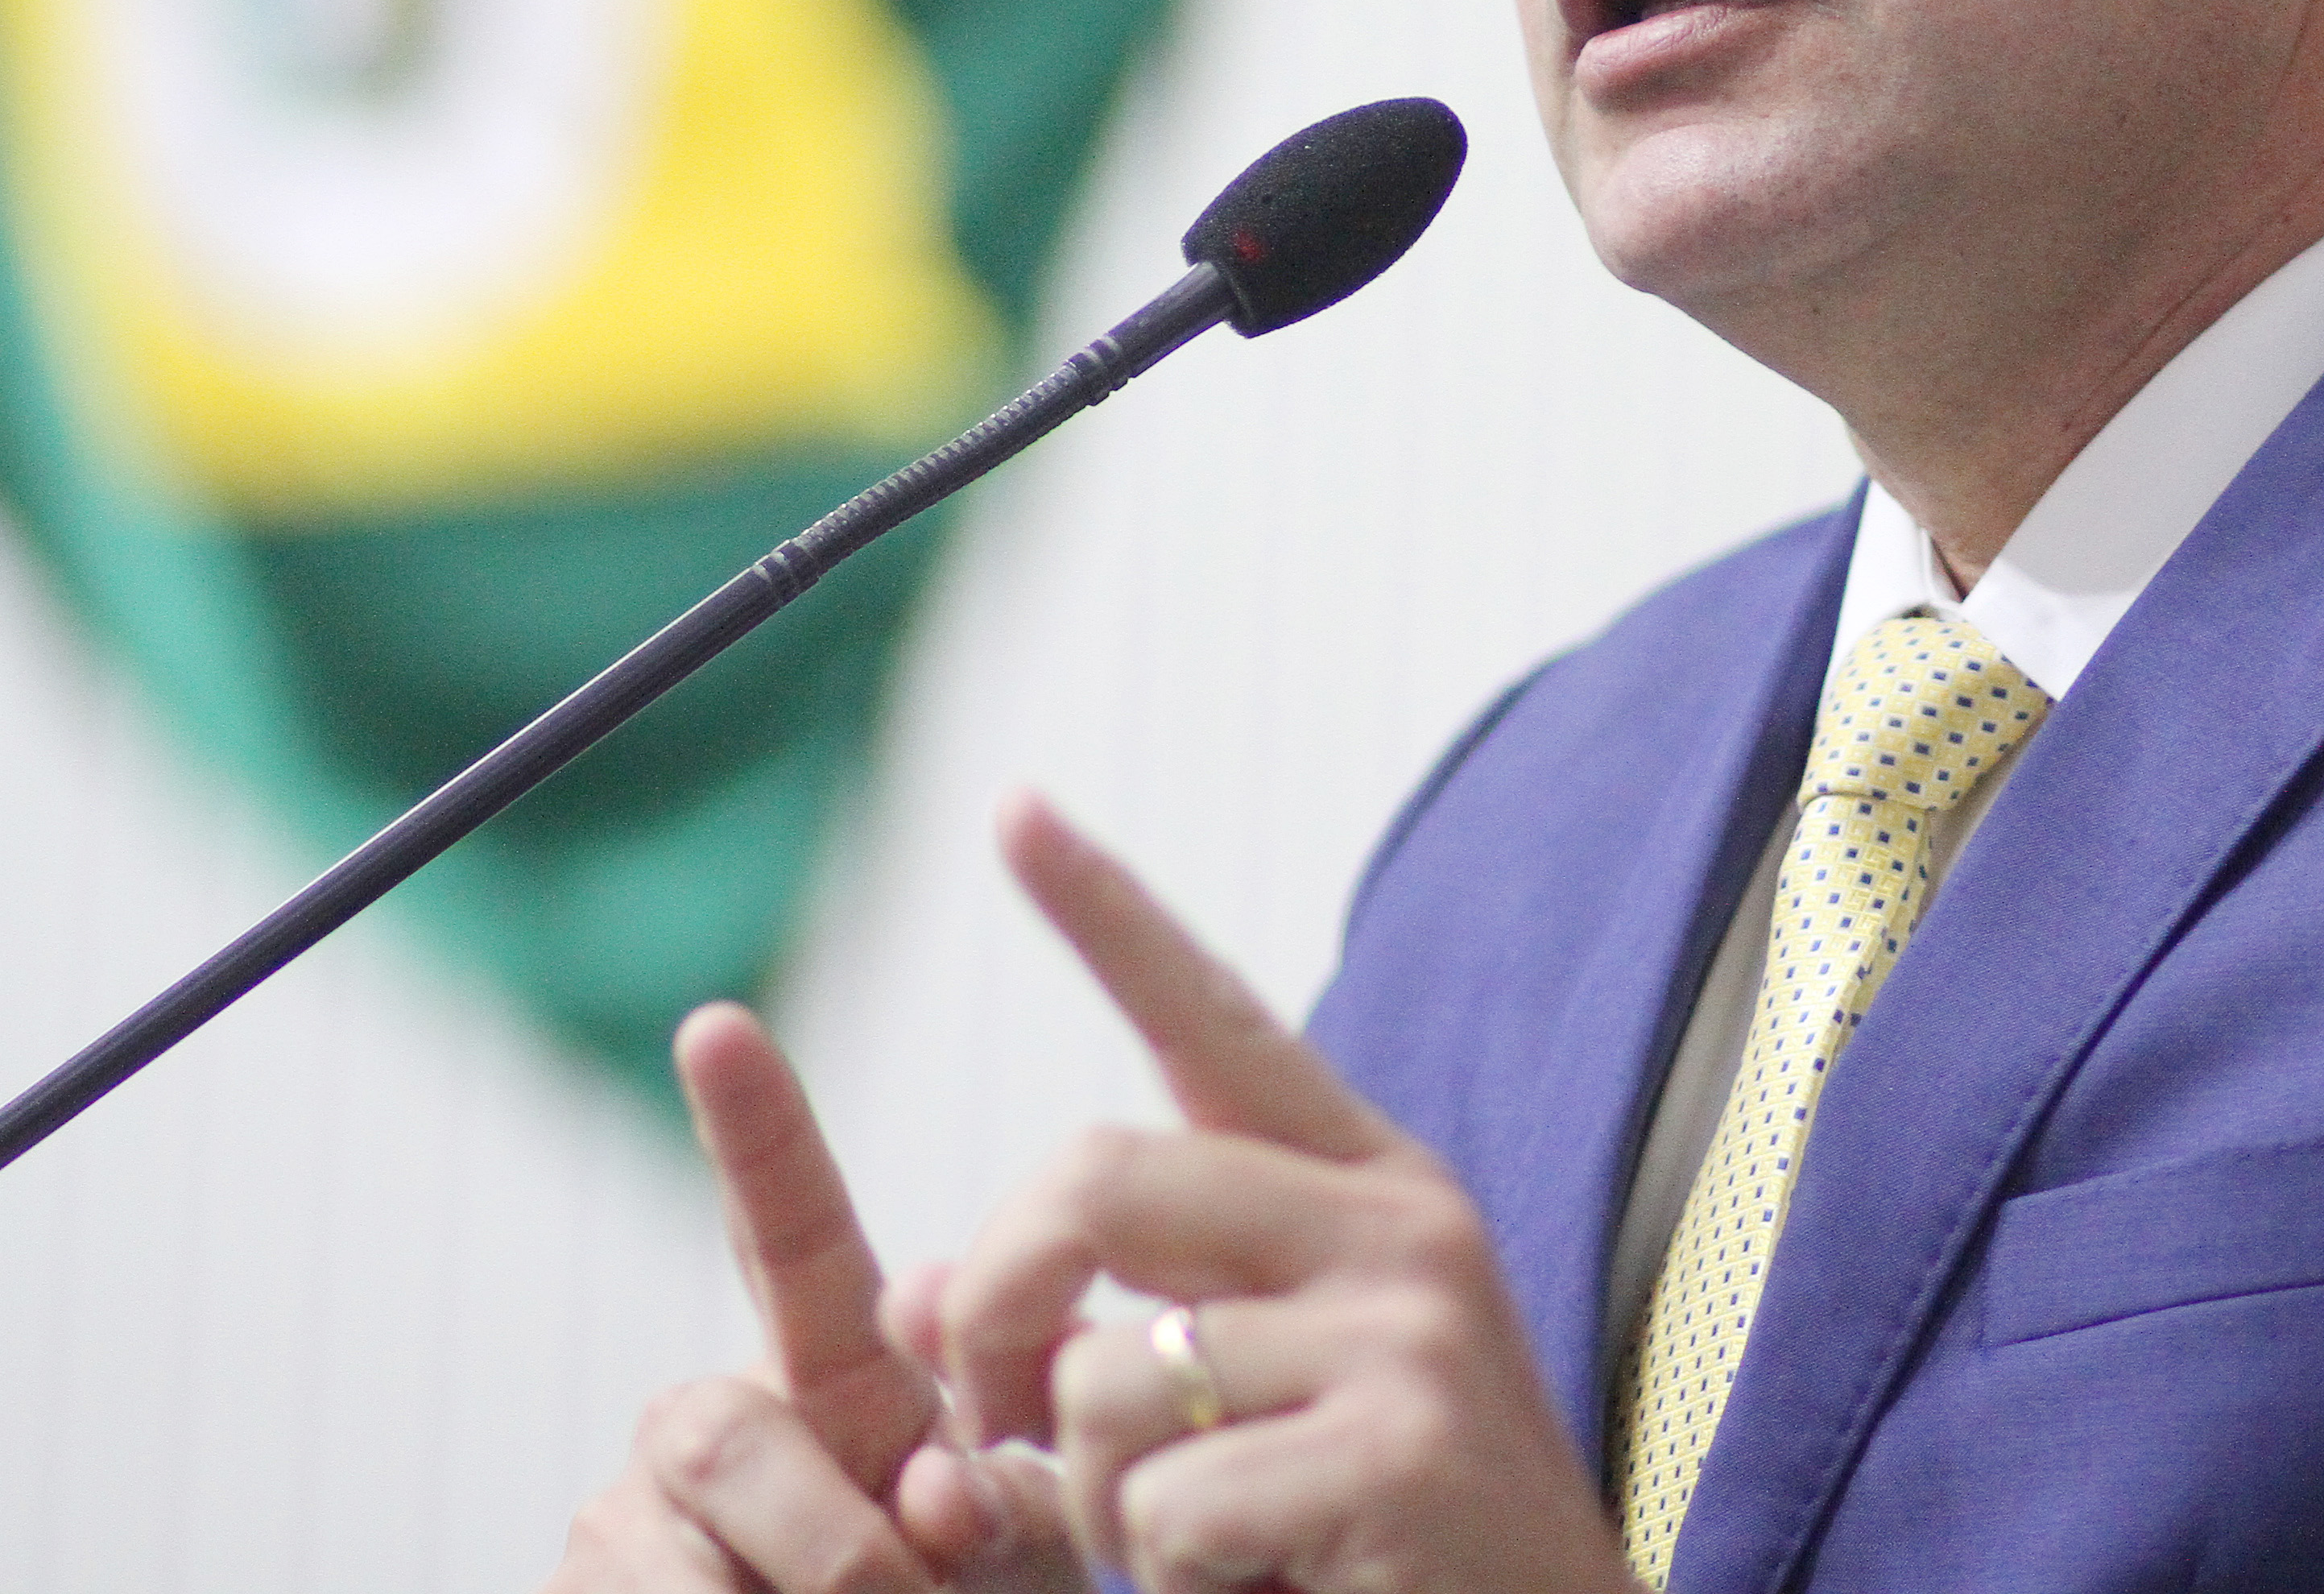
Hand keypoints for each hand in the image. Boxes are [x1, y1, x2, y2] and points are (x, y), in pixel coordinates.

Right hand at [547, 1005, 1078, 1591]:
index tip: (718, 1024)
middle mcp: (709, 1420)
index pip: (790, 1237)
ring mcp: (622, 1516)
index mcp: (832, 1376)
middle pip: (727, 1438)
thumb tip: (937, 1486)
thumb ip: (1001, 1513)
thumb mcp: (1016, 1556)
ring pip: (687, 1569)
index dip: (757, 1132)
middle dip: (832, 1549)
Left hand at [939, 791, 1641, 1593]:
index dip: (1105, 913)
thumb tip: (916, 1294)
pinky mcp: (1399, 1456)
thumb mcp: (1248, 1410)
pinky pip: (1164, 1506)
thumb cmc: (1378, 1551)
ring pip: (1107, 1377)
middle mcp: (1398, 1230)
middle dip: (996, 1306)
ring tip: (1196, 1552)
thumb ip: (1109, 1330)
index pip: (1214, 1018)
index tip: (1014, 807)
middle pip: (1094, 1176)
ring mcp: (1407, 1337)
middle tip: (993, 1416)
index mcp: (1369, 1192)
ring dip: (1095, 1504)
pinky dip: (1166, 1580)